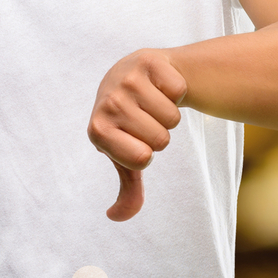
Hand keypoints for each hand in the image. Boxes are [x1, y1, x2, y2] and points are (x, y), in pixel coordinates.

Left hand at [87, 50, 187, 220]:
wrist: (134, 76)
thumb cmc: (131, 124)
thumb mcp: (126, 157)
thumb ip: (127, 191)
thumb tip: (114, 217)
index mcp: (97, 131)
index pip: (142, 158)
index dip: (147, 152)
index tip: (135, 138)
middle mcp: (108, 103)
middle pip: (161, 139)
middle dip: (160, 134)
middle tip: (146, 119)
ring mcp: (127, 79)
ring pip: (173, 116)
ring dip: (170, 113)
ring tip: (153, 102)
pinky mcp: (148, 60)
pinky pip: (180, 89)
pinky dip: (177, 90)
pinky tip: (161, 85)